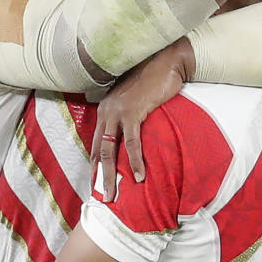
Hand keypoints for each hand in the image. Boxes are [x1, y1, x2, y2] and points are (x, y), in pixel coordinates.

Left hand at [90, 38, 194, 201]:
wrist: (165, 62)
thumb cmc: (154, 81)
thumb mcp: (135, 101)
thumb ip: (129, 116)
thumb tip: (131, 135)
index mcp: (105, 110)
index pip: (96, 144)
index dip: (95, 166)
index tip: (96, 185)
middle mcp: (106, 112)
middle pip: (100, 152)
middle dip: (100, 178)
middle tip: (104, 199)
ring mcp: (118, 112)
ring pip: (111, 151)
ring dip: (113, 176)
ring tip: (116, 195)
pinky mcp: (132, 112)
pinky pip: (132, 142)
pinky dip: (135, 161)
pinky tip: (139, 175)